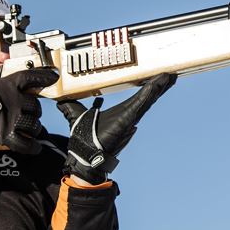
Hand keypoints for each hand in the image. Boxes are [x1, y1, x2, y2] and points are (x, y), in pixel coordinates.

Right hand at [0, 67, 57, 154]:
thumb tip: (4, 75)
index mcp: (7, 85)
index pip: (30, 77)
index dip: (44, 76)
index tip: (54, 76)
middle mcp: (13, 101)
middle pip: (36, 106)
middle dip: (33, 112)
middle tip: (26, 115)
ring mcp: (11, 118)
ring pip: (34, 125)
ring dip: (33, 129)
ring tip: (27, 130)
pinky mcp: (7, 135)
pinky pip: (27, 144)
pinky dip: (32, 147)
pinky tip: (33, 147)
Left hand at [56, 72, 175, 182]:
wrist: (86, 154)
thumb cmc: (85, 137)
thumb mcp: (75, 113)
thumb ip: (70, 106)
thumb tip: (60, 99)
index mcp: (121, 111)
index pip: (138, 97)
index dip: (147, 87)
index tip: (156, 78)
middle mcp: (129, 113)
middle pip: (147, 96)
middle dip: (159, 85)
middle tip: (169, 75)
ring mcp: (130, 116)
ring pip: (148, 98)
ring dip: (159, 87)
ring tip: (169, 76)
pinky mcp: (129, 118)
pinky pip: (142, 103)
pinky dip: (151, 93)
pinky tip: (158, 84)